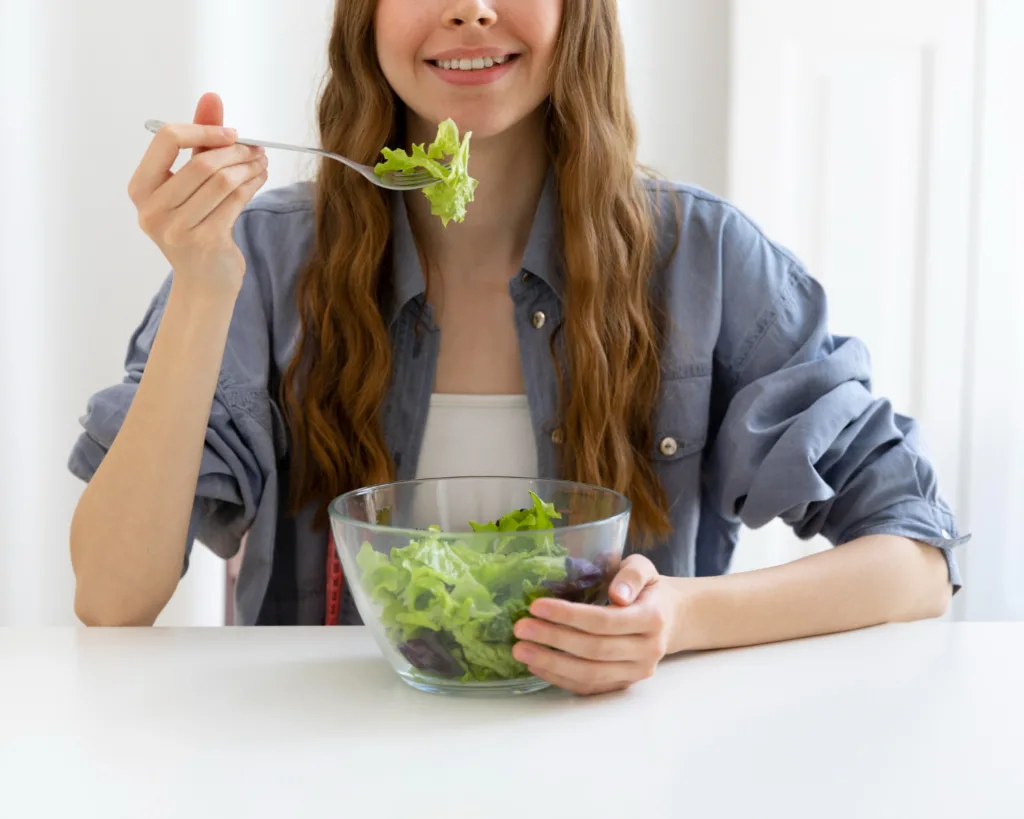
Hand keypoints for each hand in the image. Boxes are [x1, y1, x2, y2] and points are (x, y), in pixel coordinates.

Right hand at [127, 92, 268, 297]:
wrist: (204, 283)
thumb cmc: (195, 227)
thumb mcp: (190, 182)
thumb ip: (197, 139)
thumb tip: (211, 97)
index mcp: (140, 189)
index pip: (166, 140)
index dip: (203, 129)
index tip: (230, 132)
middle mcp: (152, 210)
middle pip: (201, 162)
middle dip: (235, 150)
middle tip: (255, 147)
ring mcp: (177, 229)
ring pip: (222, 181)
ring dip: (248, 166)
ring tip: (261, 161)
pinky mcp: (205, 242)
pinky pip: (236, 201)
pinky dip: (253, 184)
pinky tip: (259, 178)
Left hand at [512, 555, 674, 695]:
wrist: (669, 617)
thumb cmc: (648, 589)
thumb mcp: (643, 569)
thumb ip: (631, 575)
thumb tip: (616, 594)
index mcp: (652, 618)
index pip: (605, 621)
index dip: (569, 616)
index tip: (536, 606)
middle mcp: (648, 651)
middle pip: (594, 649)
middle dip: (553, 639)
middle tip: (520, 628)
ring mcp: (636, 672)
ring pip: (590, 674)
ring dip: (551, 663)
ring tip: (521, 650)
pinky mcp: (624, 684)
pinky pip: (589, 687)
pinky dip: (560, 678)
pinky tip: (536, 665)